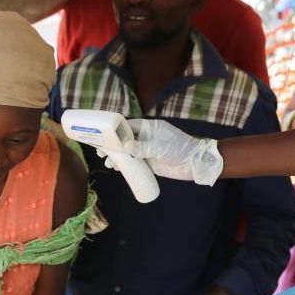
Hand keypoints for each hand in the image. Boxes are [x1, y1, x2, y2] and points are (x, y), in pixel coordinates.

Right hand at [103, 119, 221, 184]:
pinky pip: (134, 162)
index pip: (128, 125)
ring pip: (128, 152)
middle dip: (113, 145)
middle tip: (100, 151)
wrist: (194, 163)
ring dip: (117, 156)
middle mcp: (146, 137)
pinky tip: (117, 168)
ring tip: (107, 162)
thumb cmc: (179, 149)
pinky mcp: (149, 162)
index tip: (102, 135)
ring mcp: (147, 150)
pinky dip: (125, 165)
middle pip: (125, 139)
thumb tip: (125, 147)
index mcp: (149, 127)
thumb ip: (142, 147)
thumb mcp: (159, 147)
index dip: (115, 130)